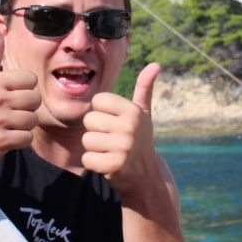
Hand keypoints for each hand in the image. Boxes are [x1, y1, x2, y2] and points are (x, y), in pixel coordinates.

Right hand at [0, 29, 39, 163]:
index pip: (31, 79)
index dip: (25, 89)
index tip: (11, 96)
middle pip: (35, 100)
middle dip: (26, 108)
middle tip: (10, 113)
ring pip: (33, 120)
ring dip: (23, 126)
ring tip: (7, 125)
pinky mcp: (0, 140)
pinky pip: (27, 138)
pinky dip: (20, 140)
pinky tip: (7, 138)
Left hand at [81, 63, 161, 196]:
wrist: (146, 177)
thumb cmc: (139, 139)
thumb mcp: (143, 114)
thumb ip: (144, 88)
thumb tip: (155, 65)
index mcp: (133, 110)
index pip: (98, 101)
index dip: (102, 113)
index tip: (115, 123)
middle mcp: (129, 126)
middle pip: (89, 120)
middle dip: (96, 132)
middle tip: (112, 140)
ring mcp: (123, 146)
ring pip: (86, 140)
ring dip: (94, 149)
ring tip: (110, 152)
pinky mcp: (114, 166)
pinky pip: (87, 159)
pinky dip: (94, 164)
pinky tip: (108, 165)